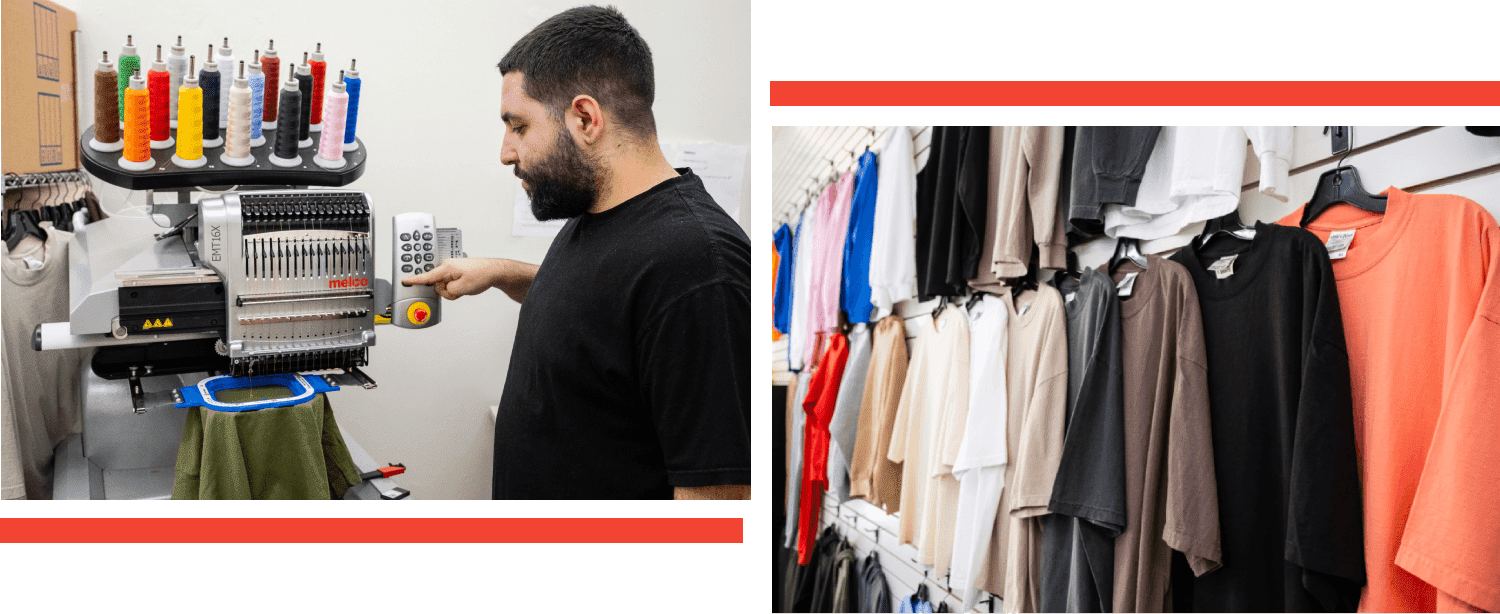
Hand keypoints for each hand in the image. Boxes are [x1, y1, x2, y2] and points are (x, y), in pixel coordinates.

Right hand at [402, 257, 537, 302]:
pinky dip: (456, 287)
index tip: (404, 281)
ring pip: (444, 285)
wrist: (495, 271)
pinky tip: (465, 286)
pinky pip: (450, 283)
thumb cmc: (482, 275)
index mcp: (446, 267)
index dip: (414, 280)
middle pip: (437, 284)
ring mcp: (452, 268)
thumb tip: (443, 290)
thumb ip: (447, 291)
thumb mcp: (462, 289)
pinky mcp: (457, 271)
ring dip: (453, 290)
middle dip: (446, 291)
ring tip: (465, 288)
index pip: (426, 276)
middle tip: (459, 291)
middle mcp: (447, 265)